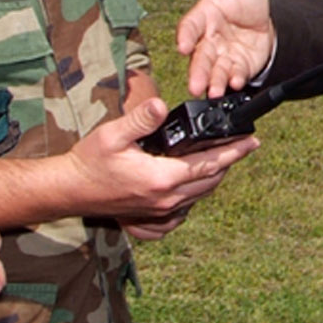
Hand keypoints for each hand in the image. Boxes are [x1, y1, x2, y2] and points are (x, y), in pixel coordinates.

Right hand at [66, 95, 255, 230]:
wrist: (69, 191)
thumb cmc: (89, 162)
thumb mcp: (113, 134)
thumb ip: (141, 119)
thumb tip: (160, 105)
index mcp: (163, 177)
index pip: (211, 163)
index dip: (235, 151)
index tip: (253, 141)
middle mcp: (167, 199)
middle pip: (212, 181)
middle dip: (229, 162)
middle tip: (240, 145)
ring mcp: (161, 211)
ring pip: (200, 195)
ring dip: (213, 177)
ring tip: (220, 158)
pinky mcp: (153, 217)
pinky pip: (185, 209)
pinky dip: (195, 195)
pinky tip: (191, 182)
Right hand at [176, 0, 274, 96]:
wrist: (269, 21)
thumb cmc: (245, 0)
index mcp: (204, 17)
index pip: (190, 27)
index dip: (186, 36)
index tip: (183, 46)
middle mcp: (209, 40)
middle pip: (200, 56)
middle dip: (197, 71)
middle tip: (194, 84)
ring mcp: (222, 56)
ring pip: (214, 71)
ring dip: (212, 82)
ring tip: (213, 91)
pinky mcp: (237, 68)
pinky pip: (234, 76)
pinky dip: (234, 81)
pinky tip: (236, 83)